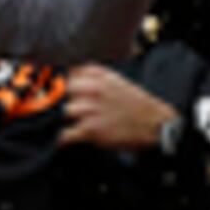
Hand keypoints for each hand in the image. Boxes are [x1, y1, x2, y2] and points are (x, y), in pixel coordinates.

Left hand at [57, 64, 175, 152]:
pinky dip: (64, 138)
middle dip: (61, 99)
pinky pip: (66, 134)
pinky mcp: (91, 130)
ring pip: (63, 111)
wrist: (154, 124)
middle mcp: (93, 90)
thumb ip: (92, 74)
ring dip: (66, 118)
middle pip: (62, 91)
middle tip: (64, 107)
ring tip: (72, 122)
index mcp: (99, 76)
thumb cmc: (135, 103)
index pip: (67, 72)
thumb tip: (68, 71)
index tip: (55, 87)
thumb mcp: (116, 80)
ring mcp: (91, 110)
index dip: (59, 80)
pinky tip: (67, 138)